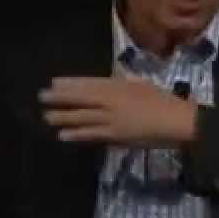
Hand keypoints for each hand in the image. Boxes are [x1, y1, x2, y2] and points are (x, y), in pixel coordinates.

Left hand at [40, 76, 197, 146]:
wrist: (176, 121)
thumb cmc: (164, 101)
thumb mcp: (142, 86)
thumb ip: (123, 85)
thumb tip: (109, 83)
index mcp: (119, 86)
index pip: (89, 83)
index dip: (70, 83)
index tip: (54, 82)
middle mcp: (111, 100)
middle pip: (81, 98)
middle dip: (60, 97)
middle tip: (42, 97)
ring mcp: (111, 118)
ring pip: (82, 116)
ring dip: (63, 116)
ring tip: (47, 117)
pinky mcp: (115, 134)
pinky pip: (91, 134)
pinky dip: (76, 134)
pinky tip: (63, 135)